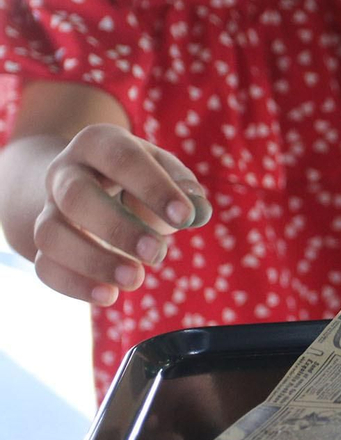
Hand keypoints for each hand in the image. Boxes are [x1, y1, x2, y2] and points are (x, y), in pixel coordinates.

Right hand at [32, 123, 208, 304]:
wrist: (89, 184)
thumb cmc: (140, 178)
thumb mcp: (164, 170)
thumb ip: (184, 188)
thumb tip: (198, 211)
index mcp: (98, 144)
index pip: (122, 159)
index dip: (153, 188)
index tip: (186, 218)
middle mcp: (64, 173)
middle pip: (76, 197)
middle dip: (118, 228)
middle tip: (158, 254)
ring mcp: (48, 209)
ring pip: (51, 235)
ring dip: (93, 261)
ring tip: (135, 279)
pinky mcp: (44, 244)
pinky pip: (45, 266)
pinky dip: (75, 285)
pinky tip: (109, 296)